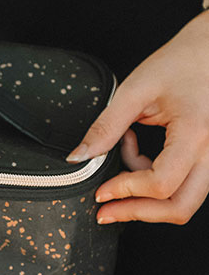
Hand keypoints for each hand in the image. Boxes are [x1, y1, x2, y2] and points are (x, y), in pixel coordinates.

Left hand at [66, 10, 208, 224]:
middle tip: (106, 211)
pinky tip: (135, 154)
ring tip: (120, 171)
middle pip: (180, 206)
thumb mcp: (135, 90)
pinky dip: (155, 182)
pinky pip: (184, 185)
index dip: (126, 192)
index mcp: (196, 132)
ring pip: (185, 201)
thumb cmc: (179, 62)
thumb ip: (105, 126)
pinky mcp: (208, 157)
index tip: (100, 191)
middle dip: (138, 212)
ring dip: (147, 199)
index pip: (161, 184)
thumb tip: (79, 157)